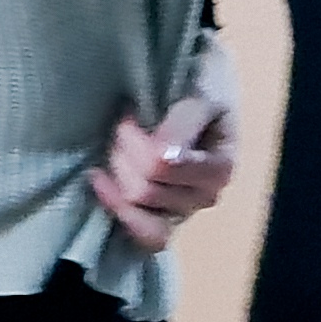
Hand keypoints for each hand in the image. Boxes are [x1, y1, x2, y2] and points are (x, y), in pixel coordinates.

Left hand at [87, 95, 234, 249]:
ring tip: (118, 147)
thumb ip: (184, 122)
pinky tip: (100, 181)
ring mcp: (183, 211)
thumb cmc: (200, 87)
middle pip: (144, 188)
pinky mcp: (163, 219)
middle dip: (124, 153)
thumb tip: (163, 159)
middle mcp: (206, 195)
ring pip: (136, 205)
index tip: (129, 115)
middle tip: (124, 126)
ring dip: (118, 172)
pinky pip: (143, 236)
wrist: (194, 85)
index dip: (133, 140)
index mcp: (220, 166)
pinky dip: (118, 209)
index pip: (161, 166)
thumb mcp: (200, 92)